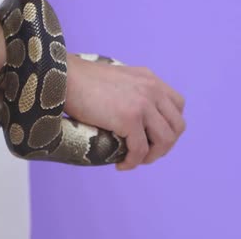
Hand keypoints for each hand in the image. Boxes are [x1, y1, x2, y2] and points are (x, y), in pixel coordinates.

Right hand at [64, 55, 185, 170]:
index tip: (153, 136)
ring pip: (165, 140)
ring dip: (152, 156)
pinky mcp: (129, 118)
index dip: (169, 125)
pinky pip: (140, 150)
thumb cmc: (78, 80)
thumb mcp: (114, 78)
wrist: (63, 77)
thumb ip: (129, 90)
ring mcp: (143, 104)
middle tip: (145, 154)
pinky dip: (133, 162)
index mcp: (148, 78)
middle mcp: (152, 89)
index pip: (177, 105)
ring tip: (134, 160)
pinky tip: (121, 165)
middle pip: (177, 125)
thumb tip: (126, 113)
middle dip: (164, 145)